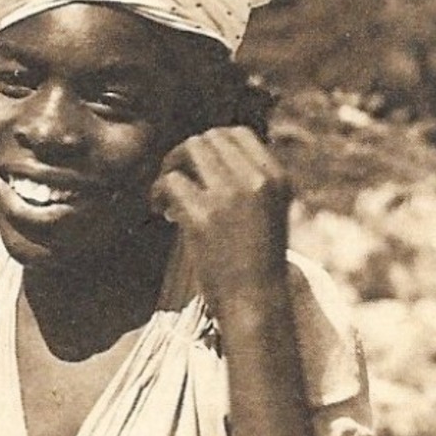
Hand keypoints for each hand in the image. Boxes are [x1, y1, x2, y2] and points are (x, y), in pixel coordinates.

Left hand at [150, 126, 291, 317]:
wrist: (255, 303)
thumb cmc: (256, 261)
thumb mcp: (268, 211)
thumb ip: (247, 181)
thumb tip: (205, 151)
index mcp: (276, 177)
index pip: (237, 133)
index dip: (210, 144)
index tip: (197, 167)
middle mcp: (256, 180)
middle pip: (209, 138)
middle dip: (185, 155)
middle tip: (175, 180)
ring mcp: (230, 196)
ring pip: (189, 151)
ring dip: (170, 168)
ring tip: (166, 195)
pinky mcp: (203, 216)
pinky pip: (171, 182)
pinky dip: (158, 193)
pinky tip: (161, 212)